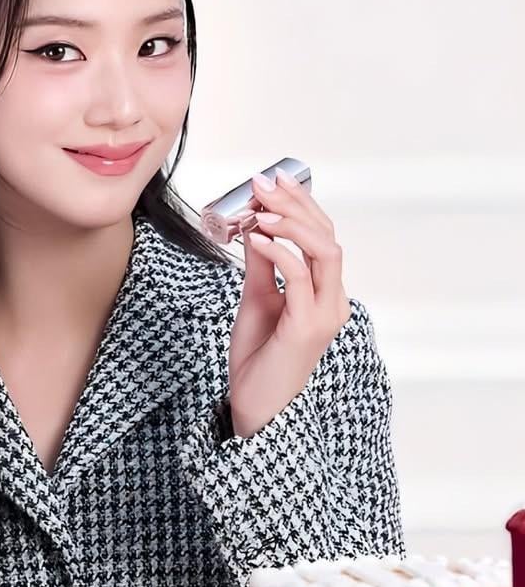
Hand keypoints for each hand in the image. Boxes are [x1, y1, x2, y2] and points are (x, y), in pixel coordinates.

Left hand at [228, 167, 351, 438]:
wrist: (254, 407)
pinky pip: (299, 278)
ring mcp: (325, 314)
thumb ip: (261, 266)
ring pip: (325, 251)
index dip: (300, 203)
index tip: (271, 180)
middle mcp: (334, 300)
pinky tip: (253, 238)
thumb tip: (254, 226)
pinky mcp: (308, 327)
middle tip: (263, 183)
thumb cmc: (257, 360)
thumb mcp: (256, 301)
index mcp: (326, 293)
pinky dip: (278, 252)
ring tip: (259, 208)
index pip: (323, 235)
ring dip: (291, 223)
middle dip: (295, 203)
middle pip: (328, 235)